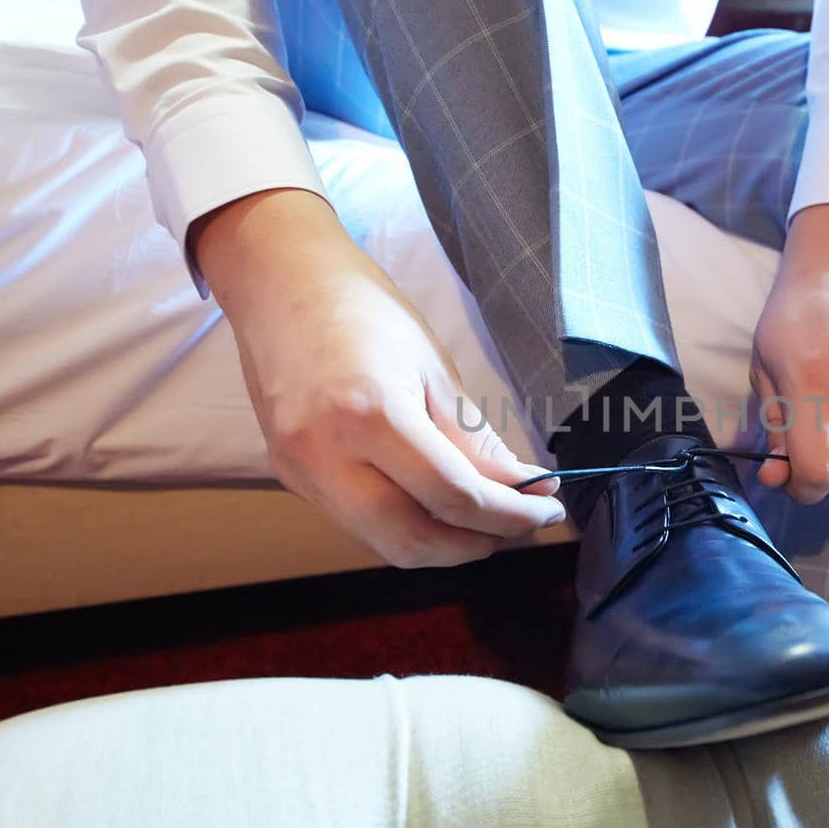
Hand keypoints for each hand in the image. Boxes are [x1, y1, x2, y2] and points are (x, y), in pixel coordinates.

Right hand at [194, 189, 564, 567]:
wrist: (280, 282)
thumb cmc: (363, 310)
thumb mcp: (435, 370)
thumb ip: (476, 442)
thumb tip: (525, 490)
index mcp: (368, 416)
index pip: (452, 496)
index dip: (509, 515)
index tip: (548, 513)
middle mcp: (324, 456)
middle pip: (412, 541)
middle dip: (475, 545)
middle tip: (519, 527)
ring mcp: (299, 472)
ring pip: (383, 544)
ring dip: (442, 545)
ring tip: (485, 521)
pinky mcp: (289, 477)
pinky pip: (359, 523)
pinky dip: (406, 526)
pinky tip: (437, 507)